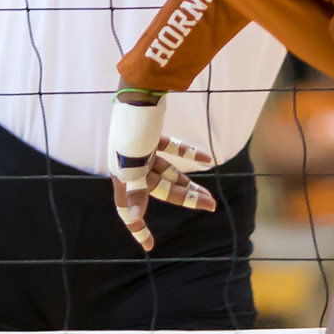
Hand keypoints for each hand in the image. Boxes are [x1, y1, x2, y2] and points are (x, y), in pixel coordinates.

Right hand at [109, 94, 217, 252]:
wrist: (139, 86)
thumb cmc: (134, 126)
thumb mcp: (134, 160)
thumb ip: (135, 190)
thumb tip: (133, 219)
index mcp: (121, 174)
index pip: (128, 209)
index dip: (138, 229)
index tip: (149, 247)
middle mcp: (129, 165)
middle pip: (159, 190)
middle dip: (185, 199)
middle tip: (212, 206)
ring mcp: (141, 149)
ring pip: (168, 172)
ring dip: (189, 182)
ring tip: (211, 194)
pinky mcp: (152, 134)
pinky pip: (171, 150)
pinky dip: (189, 155)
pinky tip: (209, 161)